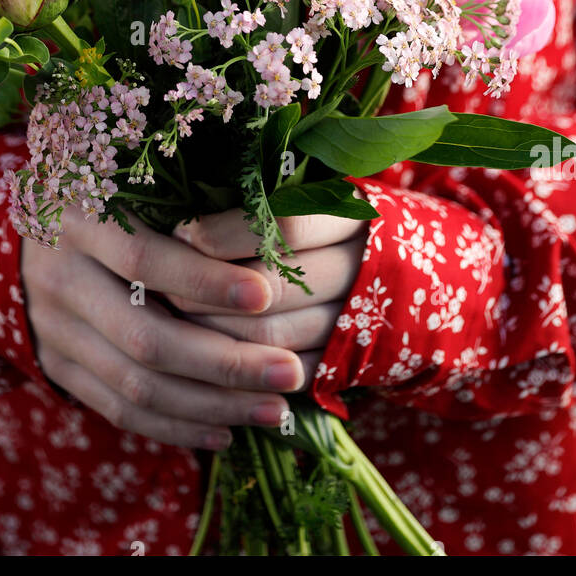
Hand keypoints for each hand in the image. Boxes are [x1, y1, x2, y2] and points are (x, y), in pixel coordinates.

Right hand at [21, 208, 310, 450]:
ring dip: (211, 405)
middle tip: (288, 372)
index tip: (265, 295)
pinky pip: (117, 410)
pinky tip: (225, 431)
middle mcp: (61, 277)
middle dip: (225, 362)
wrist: (24, 224)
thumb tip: (267, 240)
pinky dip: (175, 426)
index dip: (204, 280)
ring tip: (273, 410)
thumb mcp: (129, 177)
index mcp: (81, 217)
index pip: (143, 258)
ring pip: (136, 385)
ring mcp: (54, 328)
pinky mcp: (57, 366)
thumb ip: (182, 203)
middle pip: (144, 337)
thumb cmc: (105, 188)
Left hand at [166, 209, 367, 363]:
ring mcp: (356, 321)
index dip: (227, 233)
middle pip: (274, 287)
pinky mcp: (345, 362)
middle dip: (209, 291)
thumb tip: (185, 218)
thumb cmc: (336, 227)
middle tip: (162, 286)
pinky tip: (205, 359)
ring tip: (171, 320)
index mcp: (351, 218)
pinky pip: (285, 375)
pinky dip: (243, 371)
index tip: (182, 233)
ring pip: (273, 338)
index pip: (286, 225)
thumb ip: (264, 204)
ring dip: (215, 334)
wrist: (414, 276)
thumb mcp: (314, 199)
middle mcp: (360, 269)